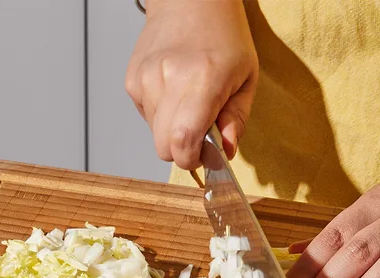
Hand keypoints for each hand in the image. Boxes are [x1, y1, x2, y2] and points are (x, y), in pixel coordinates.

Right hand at [125, 0, 257, 169]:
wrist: (190, 0)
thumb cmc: (223, 36)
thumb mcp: (246, 78)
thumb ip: (237, 120)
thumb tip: (226, 151)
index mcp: (202, 80)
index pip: (182, 143)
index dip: (192, 160)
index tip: (204, 156)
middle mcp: (168, 80)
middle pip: (164, 148)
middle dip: (182, 150)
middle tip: (200, 133)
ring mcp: (145, 80)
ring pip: (155, 135)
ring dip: (172, 130)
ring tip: (188, 103)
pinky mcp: (132, 81)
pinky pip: (146, 117)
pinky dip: (161, 114)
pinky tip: (173, 91)